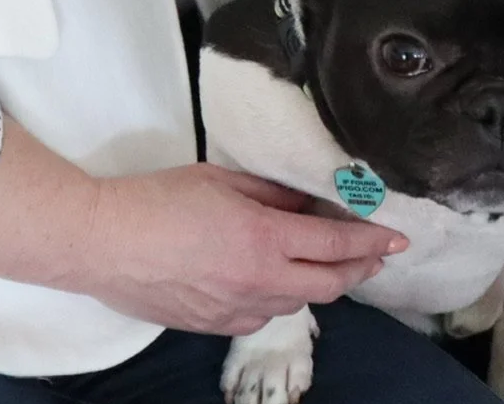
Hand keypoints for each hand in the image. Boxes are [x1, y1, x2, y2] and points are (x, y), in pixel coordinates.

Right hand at [0, 123, 403, 334]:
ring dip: (323, 284)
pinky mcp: (216, 325)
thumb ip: (270, 193)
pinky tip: (279, 283)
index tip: (397, 238)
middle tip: (378, 256)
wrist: (106, 242)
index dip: (371, 241)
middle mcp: (260, 281)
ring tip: (336, 267)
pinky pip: (264, 314)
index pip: (335, 243)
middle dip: (360, 269)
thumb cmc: (158, 200)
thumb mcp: (222, 179)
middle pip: (329, 283)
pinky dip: (282, 298)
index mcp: (264, 239)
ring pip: (299, 302)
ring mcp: (238, 309)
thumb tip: (303, 201)